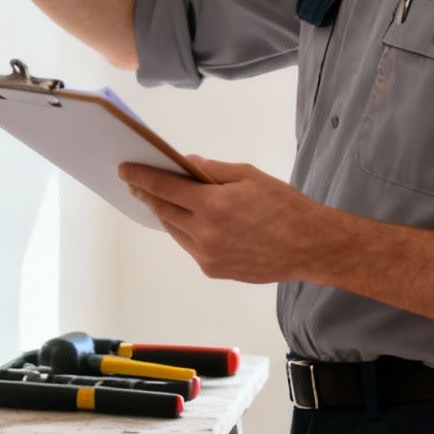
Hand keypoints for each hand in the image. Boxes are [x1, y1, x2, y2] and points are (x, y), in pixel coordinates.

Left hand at [117, 157, 338, 284]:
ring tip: (157, 200)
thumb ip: (213, 170)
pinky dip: (184, 231)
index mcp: (213, 205)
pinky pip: (190, 246)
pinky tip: (185, 220)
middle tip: (134, 183)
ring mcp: (208, 255)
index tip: (125, 170)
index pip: (165, 188)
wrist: (308, 246)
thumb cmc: (284, 206)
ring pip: (175, 230)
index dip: (142, 177)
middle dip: (147, 195)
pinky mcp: (214, 269)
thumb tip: (186, 164)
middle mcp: (205, 233)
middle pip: (164, 211)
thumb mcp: (249, 175)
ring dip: (165, 214)